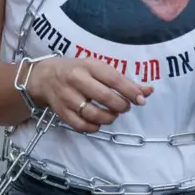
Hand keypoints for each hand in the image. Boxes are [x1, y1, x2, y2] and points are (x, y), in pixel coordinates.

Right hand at [28, 57, 153, 132]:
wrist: (44, 77)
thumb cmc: (78, 71)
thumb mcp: (98, 69)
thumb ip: (123, 81)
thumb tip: (149, 91)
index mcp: (88, 66)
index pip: (114, 80)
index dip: (131, 92)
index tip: (142, 100)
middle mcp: (76, 80)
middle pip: (105, 98)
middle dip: (121, 106)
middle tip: (124, 107)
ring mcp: (67, 97)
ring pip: (94, 114)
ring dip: (109, 118)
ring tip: (112, 114)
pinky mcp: (61, 112)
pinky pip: (81, 126)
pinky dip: (94, 127)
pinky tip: (98, 123)